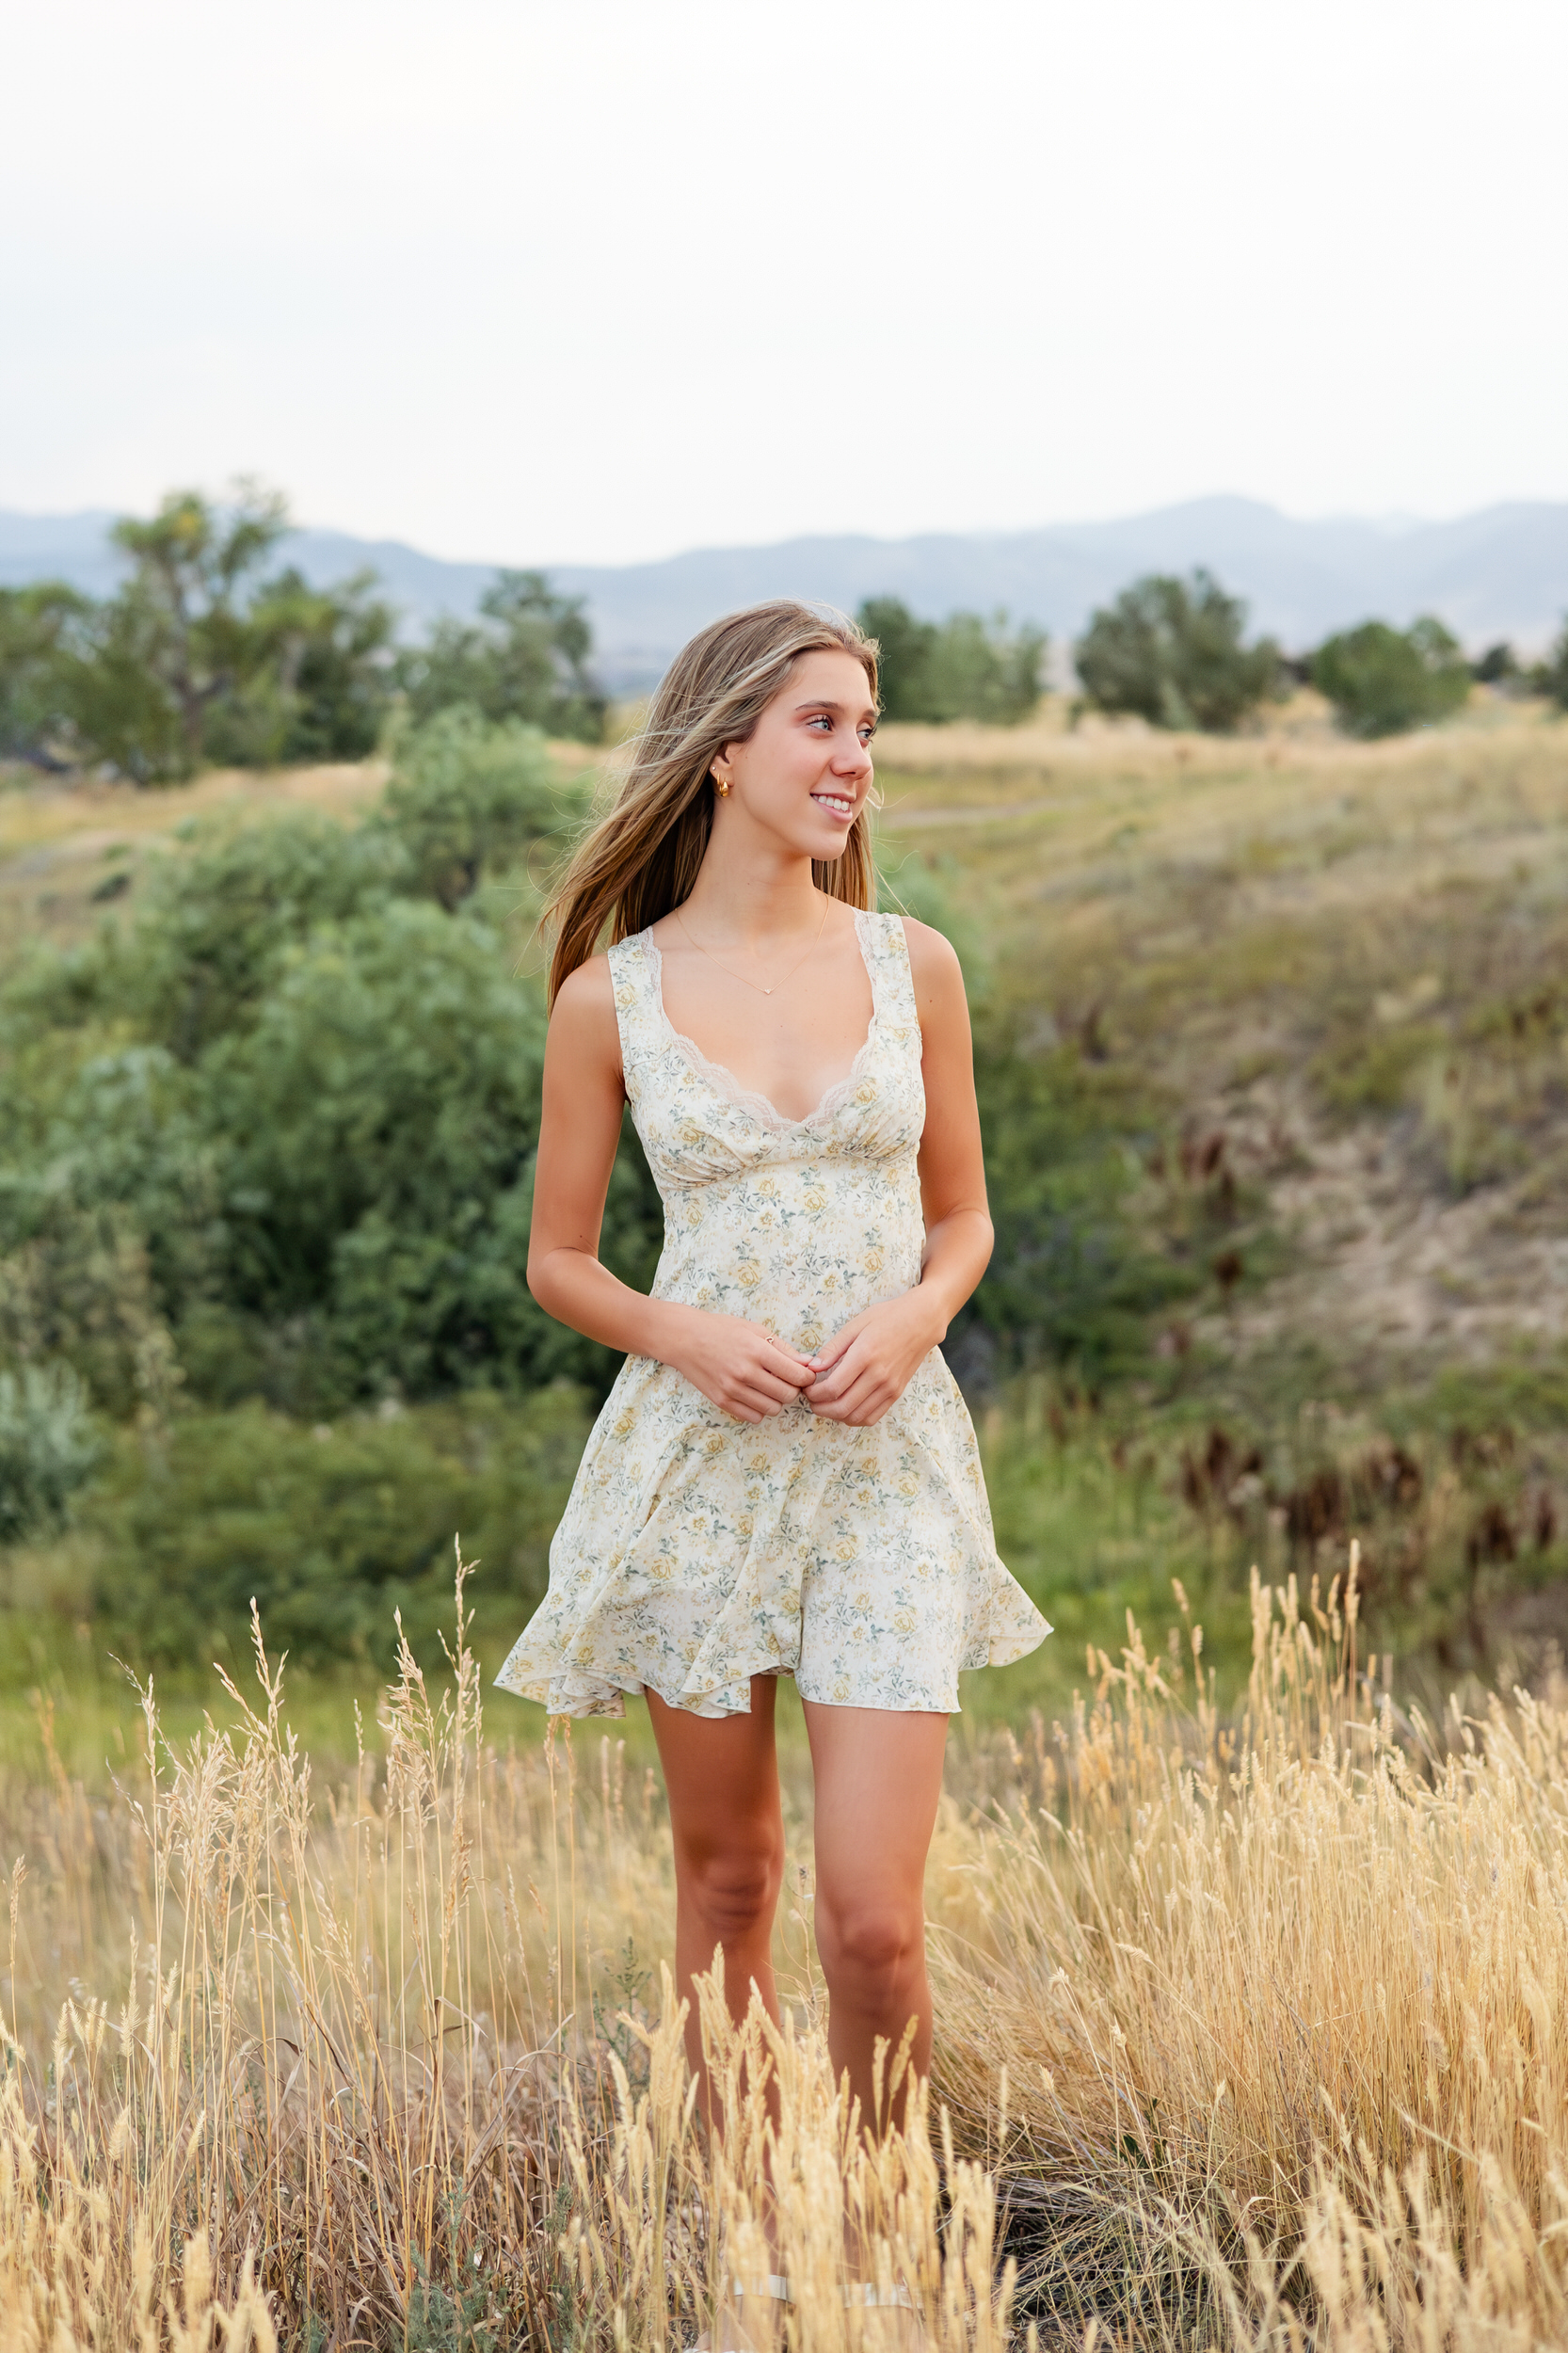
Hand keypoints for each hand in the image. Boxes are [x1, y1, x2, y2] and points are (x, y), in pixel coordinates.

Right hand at [660, 1307, 818, 1423]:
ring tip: (769, 1387)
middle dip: (793, 1389)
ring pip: (773, 1409)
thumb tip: (809, 1364)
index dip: (807, 1377)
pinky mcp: (722, 1401)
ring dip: (777, 1400)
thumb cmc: (722, 1330)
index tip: (803, 1374)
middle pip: (788, 1395)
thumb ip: (784, 1348)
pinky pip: (754, 1417)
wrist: (685, 1339)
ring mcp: (733, 1389)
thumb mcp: (755, 1330)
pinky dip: (760, 1409)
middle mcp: (746, 1372)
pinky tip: (755, 1395)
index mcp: (758, 1351)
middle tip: (786, 1380)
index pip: (798, 1375)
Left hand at [802, 1291, 944, 1426]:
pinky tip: (845, 1409)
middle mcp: (879, 1376)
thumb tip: (812, 1368)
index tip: (807, 1389)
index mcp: (865, 1356)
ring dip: (836, 1416)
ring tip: (826, 1405)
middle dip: (820, 1408)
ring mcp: (890, 1387)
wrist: (921, 1322)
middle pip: (842, 1407)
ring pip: (856, 1416)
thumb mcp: (855, 1324)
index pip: (833, 1388)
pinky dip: (855, 1419)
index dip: (814, 1394)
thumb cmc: (887, 1317)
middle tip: (811, 1401)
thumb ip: (833, 1349)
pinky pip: (872, 1417)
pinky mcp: (896, 1393)